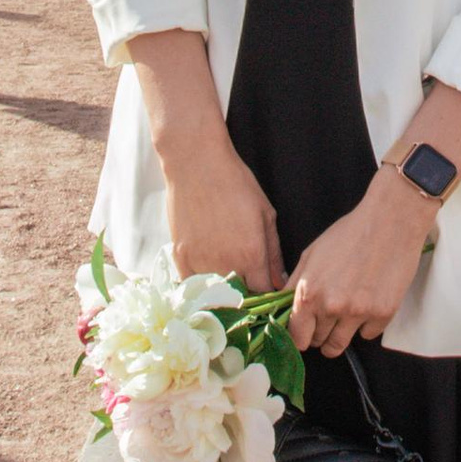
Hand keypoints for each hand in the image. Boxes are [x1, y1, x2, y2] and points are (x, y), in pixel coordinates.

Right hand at [162, 140, 281, 295]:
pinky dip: (200, 284)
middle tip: (248, 286)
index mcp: (251, 254)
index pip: (263, 293)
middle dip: (247, 296)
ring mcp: (200, 262)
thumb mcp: (265, 214)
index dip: (268, 295)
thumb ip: (273, 252)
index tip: (268, 291)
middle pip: (240, 298)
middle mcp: (226, 264)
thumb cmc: (235, 183)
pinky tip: (208, 274)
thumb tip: (280, 281)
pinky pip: (191, 284)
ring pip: (215, 294)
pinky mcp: (180, 256)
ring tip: (228, 279)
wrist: (196, 163)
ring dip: (224, 292)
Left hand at [290, 173, 434, 357]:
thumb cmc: (350, 233)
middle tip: (329, 317)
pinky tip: (369, 303)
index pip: (296, 337)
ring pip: (340, 345)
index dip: (300, 335)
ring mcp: (358, 313)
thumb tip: (283, 308)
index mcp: (308, 293)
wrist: (390, 222)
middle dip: (320, 333)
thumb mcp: (312, 254)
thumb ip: (295, 284)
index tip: (306, 331)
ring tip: (346, 316)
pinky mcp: (383, 314)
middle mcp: (331, 307)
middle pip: (318, 342)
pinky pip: (368, 334)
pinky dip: (367, 324)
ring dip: (340, 335)